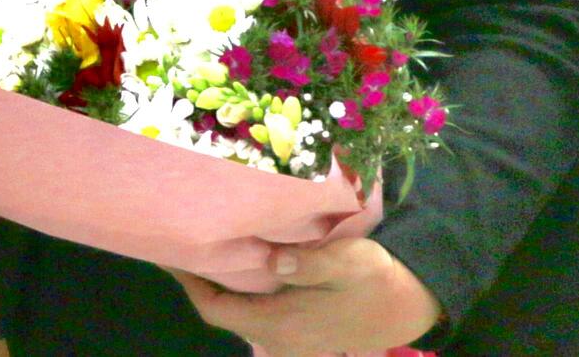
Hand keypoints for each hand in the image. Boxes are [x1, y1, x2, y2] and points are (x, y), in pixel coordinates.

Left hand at [170, 237, 441, 356]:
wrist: (413, 304)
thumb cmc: (377, 280)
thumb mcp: (350, 262)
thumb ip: (310, 263)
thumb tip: (274, 261)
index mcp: (280, 323)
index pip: (215, 308)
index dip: (187, 281)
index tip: (166, 251)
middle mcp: (278, 338)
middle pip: (221, 312)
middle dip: (198, 280)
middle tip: (181, 239)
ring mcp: (289, 340)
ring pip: (238, 314)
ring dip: (219, 286)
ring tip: (203, 247)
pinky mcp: (300, 333)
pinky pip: (256, 314)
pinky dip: (239, 292)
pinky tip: (240, 264)